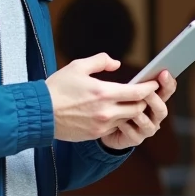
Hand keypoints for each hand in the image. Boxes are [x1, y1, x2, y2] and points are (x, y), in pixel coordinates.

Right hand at [46, 54, 160, 142]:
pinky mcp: (94, 134)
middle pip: (137, 108)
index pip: (137, 92)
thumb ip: (101, 61)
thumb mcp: (78, 66)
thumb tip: (116, 64)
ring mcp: (101, 125)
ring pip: (126, 119)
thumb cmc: (57, 88)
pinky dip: (116, 119)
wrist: (40, 113)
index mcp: (104, 93)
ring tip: (128, 102)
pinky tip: (111, 112)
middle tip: (143, 93)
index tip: (154, 83)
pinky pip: (113, 127)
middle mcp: (106, 111)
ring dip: (130, 111)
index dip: (149, 88)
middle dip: (142, 101)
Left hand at [100, 70, 176, 150]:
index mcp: (155, 100)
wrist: (105, 128)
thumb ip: (121, 78)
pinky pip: (134, 133)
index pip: (167, 90)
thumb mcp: (120, 89)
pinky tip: (119, 121)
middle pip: (162, 109)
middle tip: (148, 90)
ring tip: (133, 106)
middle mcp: (154, 115)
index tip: (163, 72)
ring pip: (149, 123)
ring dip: (141, 113)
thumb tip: (115, 63)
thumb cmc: (115, 104)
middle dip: (155, 99)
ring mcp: (147, 129)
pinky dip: (127, 127)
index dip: (167, 82)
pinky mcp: (136, 139)